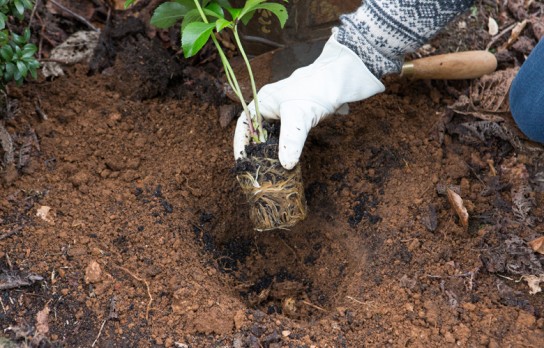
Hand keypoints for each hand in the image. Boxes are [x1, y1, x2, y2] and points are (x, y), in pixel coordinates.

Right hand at [233, 35, 384, 169]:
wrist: (343, 75)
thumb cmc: (316, 89)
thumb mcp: (300, 117)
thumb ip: (291, 141)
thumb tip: (285, 165)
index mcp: (263, 101)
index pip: (244, 125)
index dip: (241, 143)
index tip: (242, 160)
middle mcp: (272, 104)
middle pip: (258, 131)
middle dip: (257, 150)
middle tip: (258, 168)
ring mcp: (287, 109)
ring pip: (274, 133)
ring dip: (273, 149)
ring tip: (273, 167)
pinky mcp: (301, 114)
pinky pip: (288, 134)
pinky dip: (288, 146)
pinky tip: (292, 157)